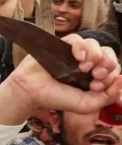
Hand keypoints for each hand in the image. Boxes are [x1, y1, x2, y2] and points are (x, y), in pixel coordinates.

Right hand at [0, 34, 121, 125]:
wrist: (31, 92)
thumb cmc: (56, 98)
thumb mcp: (88, 104)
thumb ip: (109, 96)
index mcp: (95, 77)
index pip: (114, 69)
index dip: (110, 76)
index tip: (95, 86)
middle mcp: (88, 63)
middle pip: (109, 55)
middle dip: (107, 64)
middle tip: (94, 75)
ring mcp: (76, 54)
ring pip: (96, 45)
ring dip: (95, 56)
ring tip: (83, 68)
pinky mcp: (63, 45)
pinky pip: (79, 39)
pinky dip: (81, 47)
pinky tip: (76, 57)